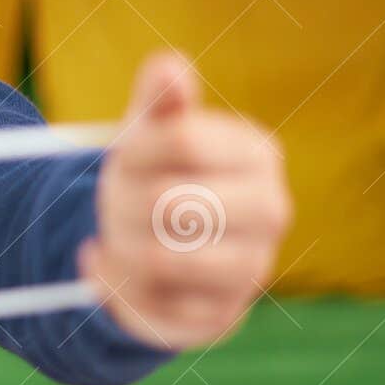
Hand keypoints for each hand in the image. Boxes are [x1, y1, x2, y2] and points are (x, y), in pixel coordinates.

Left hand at [80, 52, 292, 351]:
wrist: (157, 241)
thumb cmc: (155, 171)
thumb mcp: (150, 128)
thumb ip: (160, 98)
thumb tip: (167, 67)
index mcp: (258, 154)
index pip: (183, 140)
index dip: (133, 149)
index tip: (121, 155)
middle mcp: (271, 211)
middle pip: (168, 202)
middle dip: (121, 201)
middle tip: (113, 202)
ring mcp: (253, 268)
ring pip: (160, 259)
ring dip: (117, 245)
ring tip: (114, 235)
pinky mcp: (222, 317)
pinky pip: (151, 305)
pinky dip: (115, 285)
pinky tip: (116, 270)